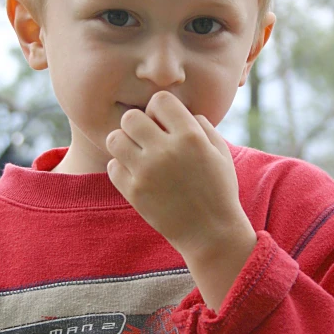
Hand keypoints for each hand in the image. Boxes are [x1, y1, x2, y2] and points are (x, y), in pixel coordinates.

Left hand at [105, 91, 253, 256]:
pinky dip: (121, 168)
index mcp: (190, 137)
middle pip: (130, 117)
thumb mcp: (221, 152)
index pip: (159, 100)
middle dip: (137, 125)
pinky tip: (136, 175)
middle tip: (145, 140)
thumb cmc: (218, 190)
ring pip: (114, 139)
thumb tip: (178, 112)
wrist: (211, 233)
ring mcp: (147, 172)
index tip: (163, 125)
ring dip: (124, 144)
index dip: (159, 109)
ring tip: (136, 155)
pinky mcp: (134, 192)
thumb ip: (201, 126)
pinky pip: (112, 166)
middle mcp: (166, 151)